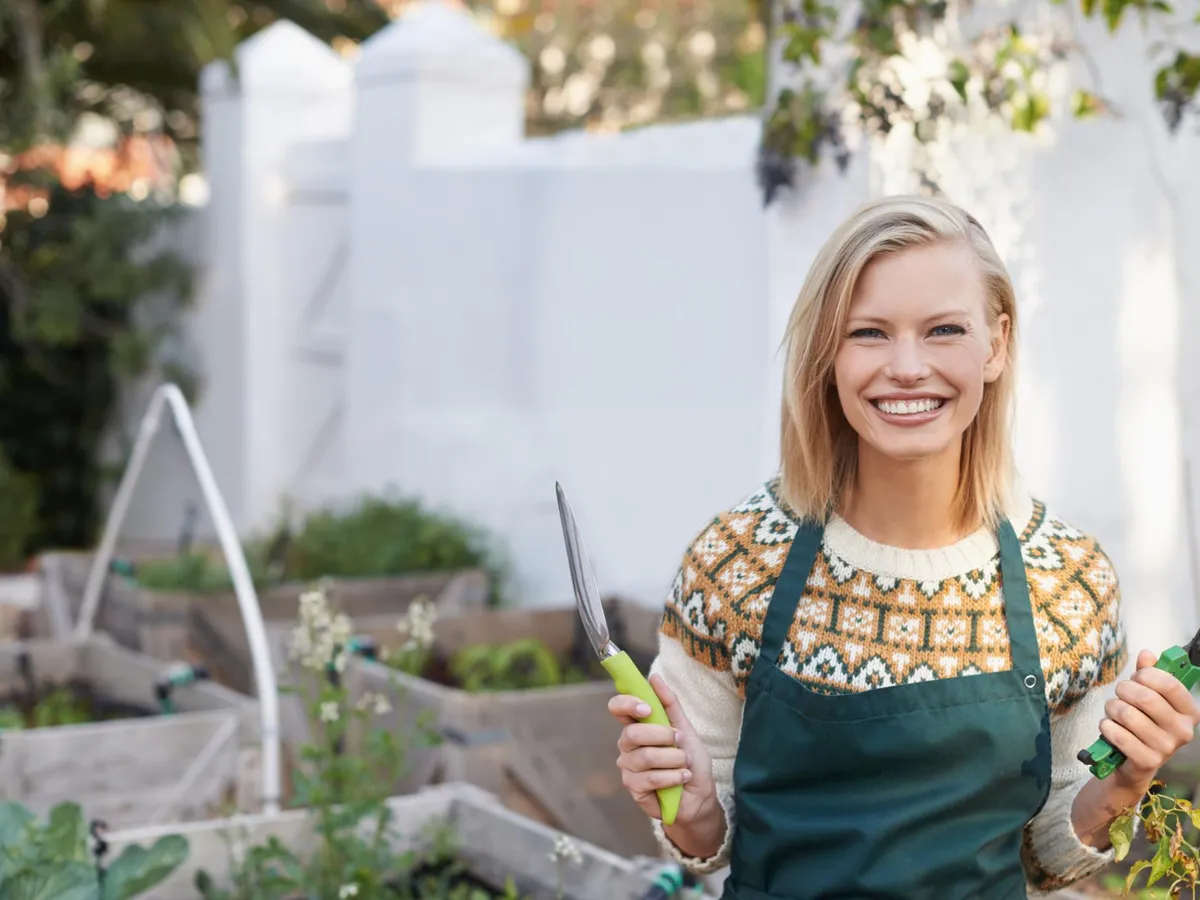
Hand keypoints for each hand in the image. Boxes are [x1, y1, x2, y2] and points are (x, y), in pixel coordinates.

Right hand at [608, 674, 722, 835]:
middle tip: (680, 740)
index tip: (647, 709)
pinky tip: (682, 778)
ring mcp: (628, 767)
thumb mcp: (685, 728)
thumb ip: (669, 703)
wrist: (700, 795)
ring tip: (686, 764)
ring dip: (674, 759)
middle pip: (632, 733)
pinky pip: (650, 778)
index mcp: (637, 726)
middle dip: (663, 736)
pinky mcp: (634, 788)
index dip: (627, 704)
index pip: (617, 708)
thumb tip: (654, 677)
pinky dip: (672, 777)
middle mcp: (628, 745)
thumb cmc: (690, 760)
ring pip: (645, 756)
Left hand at [1098, 649, 1199, 789]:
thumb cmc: (1143, 723)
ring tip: (1114, 713)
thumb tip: (1147, 654)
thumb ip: (1149, 674)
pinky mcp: (1147, 761)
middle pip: (1146, 698)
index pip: (1170, 684)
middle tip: (1120, 694)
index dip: (1147, 674)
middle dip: (1124, 690)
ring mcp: (1166, 747)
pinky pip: (1117, 733)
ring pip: (1127, 714)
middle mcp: (1183, 730)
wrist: (1135, 763)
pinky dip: (1106, 726)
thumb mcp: (1149, 697)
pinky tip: (1110, 727)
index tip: (1136, 676)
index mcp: (1189, 712)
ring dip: (1112, 708)